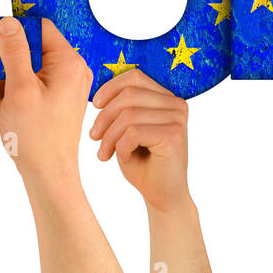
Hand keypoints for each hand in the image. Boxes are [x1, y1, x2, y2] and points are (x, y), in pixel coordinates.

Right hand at [0, 17, 92, 189]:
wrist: (48, 173)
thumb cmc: (37, 136)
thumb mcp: (19, 89)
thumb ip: (13, 52)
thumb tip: (9, 22)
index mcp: (70, 62)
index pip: (40, 28)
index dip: (14, 34)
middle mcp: (73, 70)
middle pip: (30, 50)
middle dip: (6, 70)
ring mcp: (67, 85)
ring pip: (26, 70)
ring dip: (7, 87)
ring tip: (3, 109)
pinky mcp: (58, 99)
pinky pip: (31, 86)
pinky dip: (15, 98)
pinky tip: (9, 115)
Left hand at [89, 70, 190, 212]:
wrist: (162, 195)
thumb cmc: (143, 161)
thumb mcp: (128, 129)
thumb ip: (122, 107)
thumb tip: (97, 93)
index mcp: (167, 98)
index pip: (135, 76)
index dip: (109, 88)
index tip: (95, 107)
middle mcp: (176, 104)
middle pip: (128, 94)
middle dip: (104, 117)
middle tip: (95, 137)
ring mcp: (177, 119)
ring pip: (128, 114)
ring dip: (109, 136)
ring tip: (104, 152)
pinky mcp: (173, 136)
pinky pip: (133, 133)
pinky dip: (120, 147)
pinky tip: (122, 158)